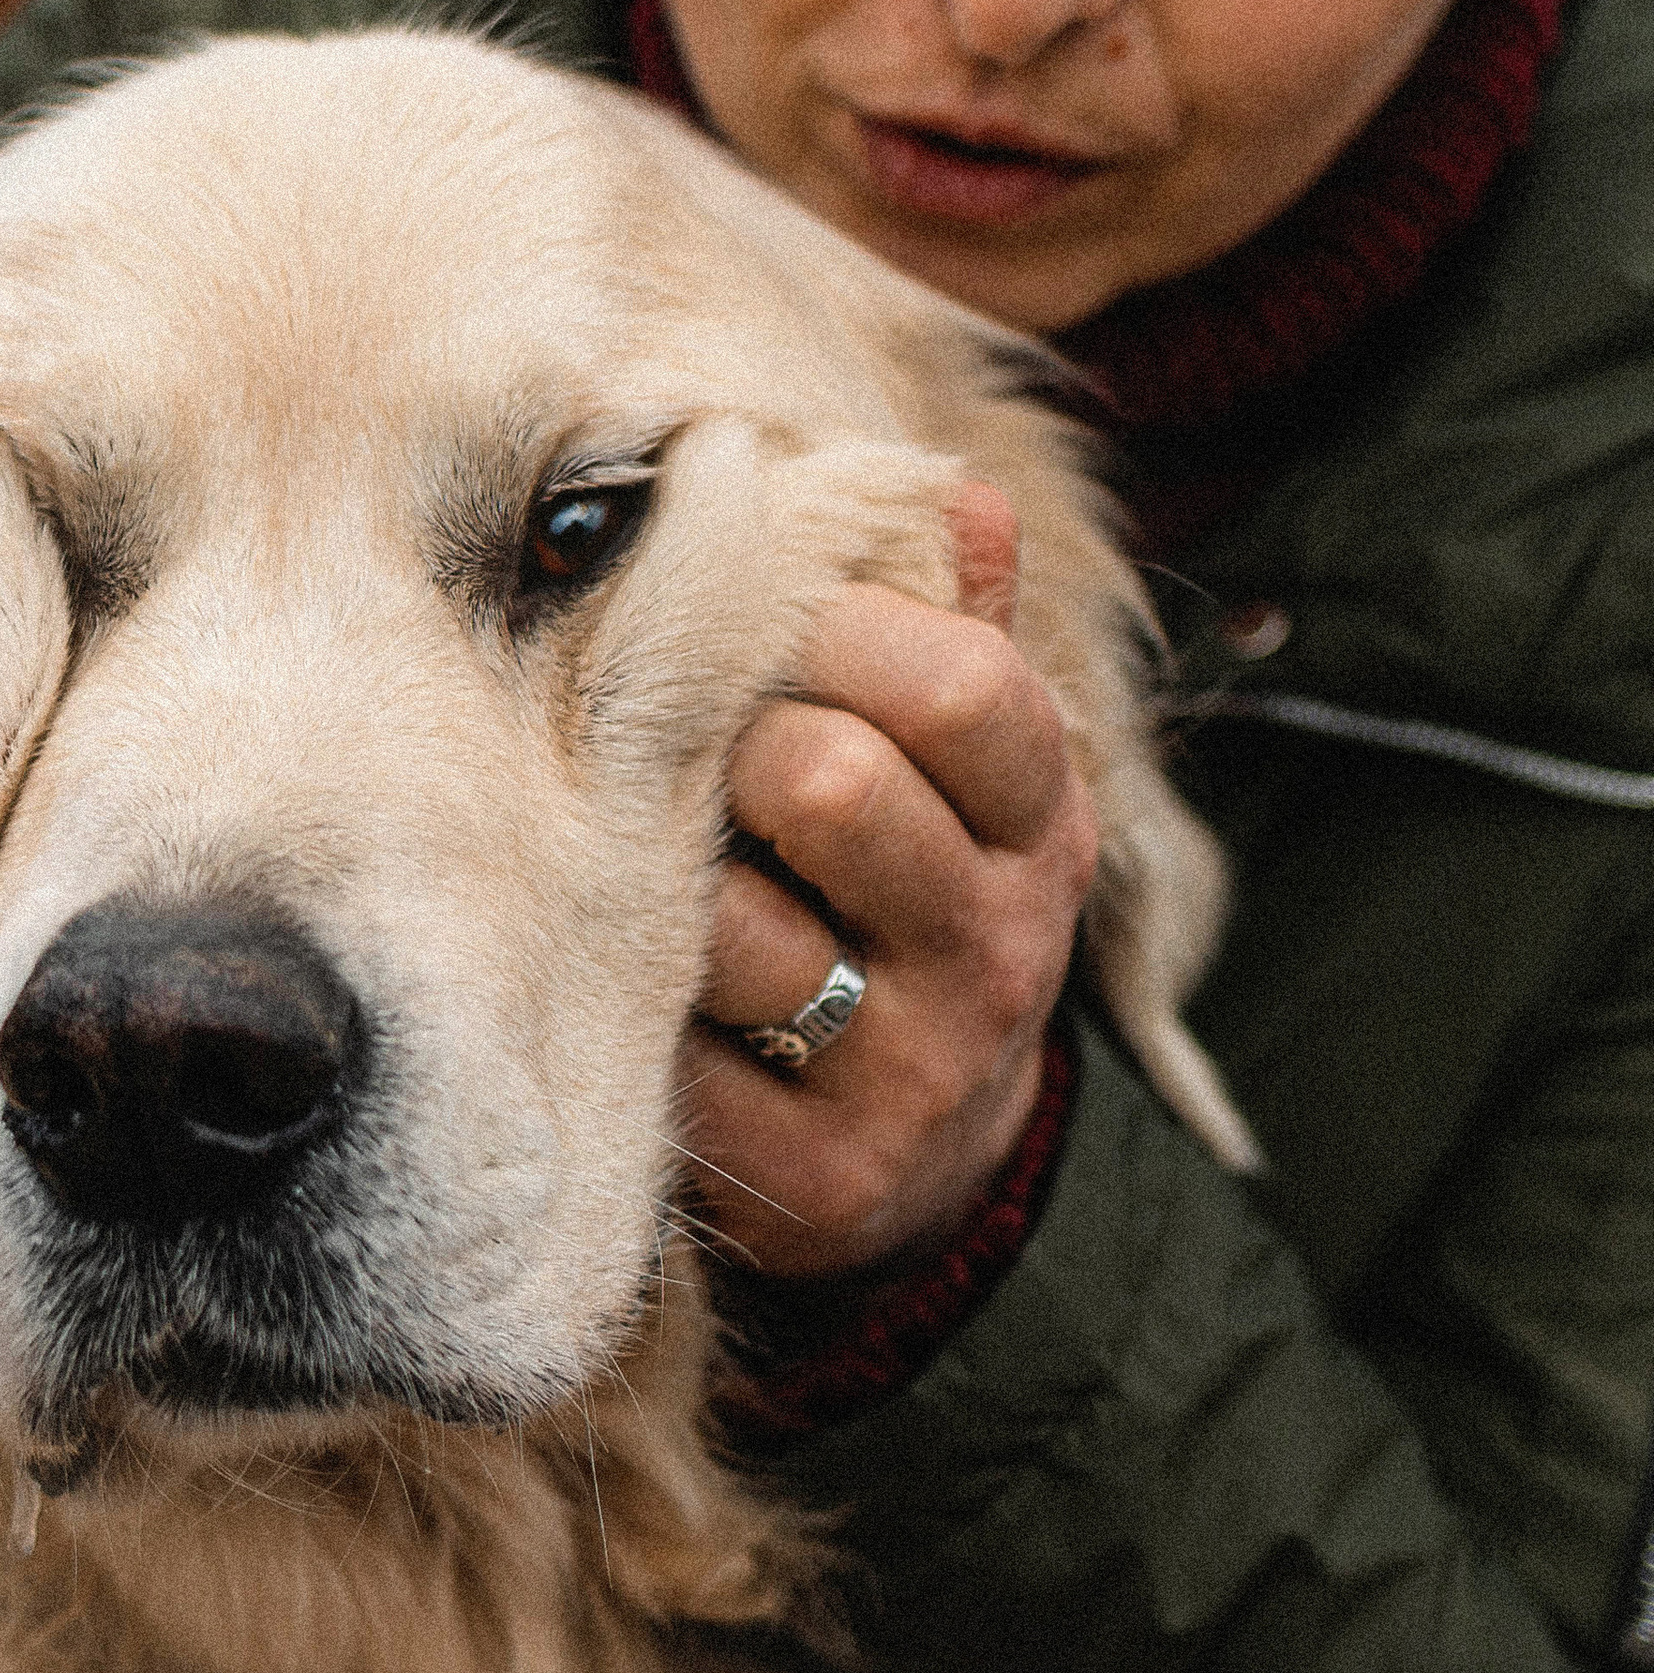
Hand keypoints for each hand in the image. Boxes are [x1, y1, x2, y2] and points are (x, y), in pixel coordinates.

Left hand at [677, 482, 1098, 1280]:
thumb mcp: (958, 781)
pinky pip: (676, 1056)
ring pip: (733, 925)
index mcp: (1036, 826)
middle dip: (734, 749)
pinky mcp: (820, 1180)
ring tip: (669, 885)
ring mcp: (915, 1075)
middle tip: (708, 766)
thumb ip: (951, 632)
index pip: (961, 683)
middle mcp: (996, 951)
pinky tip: (645, 999)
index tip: (776, 636)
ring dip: (666, 890)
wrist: (922, 1154)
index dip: (840, 630)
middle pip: (831, 780)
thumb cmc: (899, 903)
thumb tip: (957, 493)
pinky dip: (636, 1015)